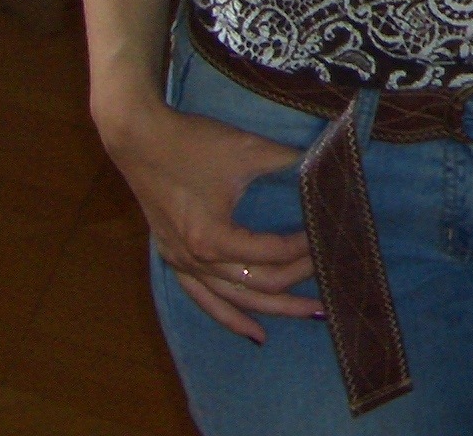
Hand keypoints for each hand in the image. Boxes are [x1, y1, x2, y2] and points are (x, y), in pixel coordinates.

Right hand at [103, 95, 317, 341]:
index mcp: (214, 238)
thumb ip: (292, 162)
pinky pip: (204, 299)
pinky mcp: (173, 259)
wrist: (139, 139)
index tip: (330, 235)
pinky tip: (255, 333)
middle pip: (258, 285)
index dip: (305, 247)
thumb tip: (329, 167)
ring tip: (310, 315)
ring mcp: (182, 264)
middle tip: (333, 281)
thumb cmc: (194, 143)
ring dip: (273, 309)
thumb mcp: (249, 150)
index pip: (273, 253)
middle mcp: (197, 260)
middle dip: (299, 282)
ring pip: (234, 300)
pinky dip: (231, 317)